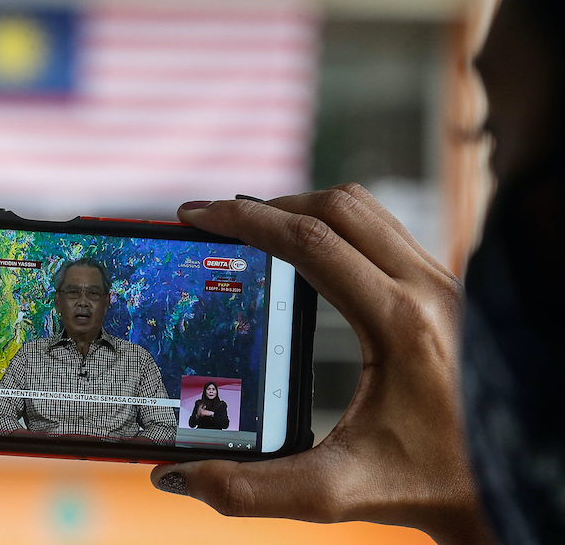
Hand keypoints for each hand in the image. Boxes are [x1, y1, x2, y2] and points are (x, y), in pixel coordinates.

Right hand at [151, 184, 493, 544]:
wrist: (513, 487)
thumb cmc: (440, 485)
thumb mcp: (340, 491)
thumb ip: (255, 490)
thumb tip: (183, 478)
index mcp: (400, 324)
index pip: (309, 241)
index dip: (244, 220)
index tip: (198, 214)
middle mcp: (429, 290)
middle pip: (336, 207)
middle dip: (267, 205)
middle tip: (217, 219)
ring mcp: (445, 285)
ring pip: (366, 211)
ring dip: (305, 209)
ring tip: (257, 229)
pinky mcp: (449, 291)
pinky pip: (386, 230)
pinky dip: (338, 226)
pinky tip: (311, 256)